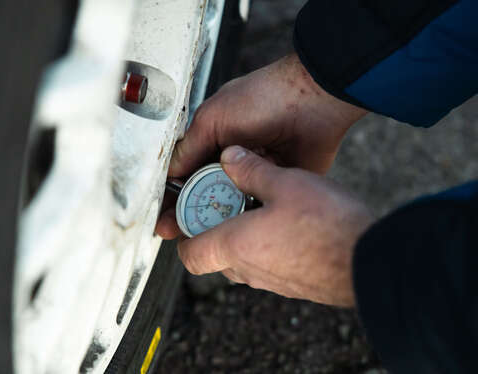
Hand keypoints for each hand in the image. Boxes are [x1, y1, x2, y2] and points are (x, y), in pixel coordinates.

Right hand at [157, 54, 365, 238]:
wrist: (314, 100)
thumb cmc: (264, 98)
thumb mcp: (214, 118)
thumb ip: (190, 147)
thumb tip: (170, 174)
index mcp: (214, 142)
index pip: (187, 174)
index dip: (174, 195)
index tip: (163, 216)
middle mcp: (233, 161)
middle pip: (206, 194)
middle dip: (190, 213)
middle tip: (175, 232)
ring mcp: (256, 175)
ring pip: (230, 204)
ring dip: (218, 220)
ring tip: (201, 238)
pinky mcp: (278, 185)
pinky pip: (258, 206)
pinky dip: (247, 219)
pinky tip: (234, 232)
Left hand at [176, 146, 374, 306]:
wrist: (370, 260)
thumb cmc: (326, 224)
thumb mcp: (285, 182)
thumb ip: (251, 169)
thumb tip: (229, 157)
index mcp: (235, 245)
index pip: (190, 255)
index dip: (184, 236)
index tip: (192, 214)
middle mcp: (249, 270)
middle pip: (215, 256)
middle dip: (215, 229)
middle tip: (228, 202)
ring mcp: (272, 282)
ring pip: (243, 260)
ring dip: (243, 237)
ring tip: (261, 208)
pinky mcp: (295, 285)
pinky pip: (268, 266)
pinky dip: (266, 247)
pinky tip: (288, 224)